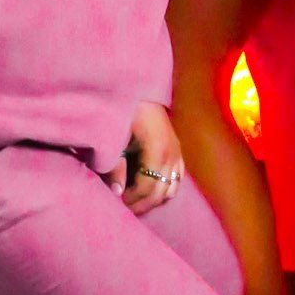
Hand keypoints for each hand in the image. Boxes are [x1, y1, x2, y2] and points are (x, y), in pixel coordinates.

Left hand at [120, 101, 184, 215]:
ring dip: (153, 198)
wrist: (141, 85)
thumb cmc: (127, 107)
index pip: (147, 188)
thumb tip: (116, 192)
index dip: (131, 200)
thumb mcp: (117, 134)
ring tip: (134, 200)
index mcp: (158, 150)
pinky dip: (164, 187)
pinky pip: (177, 178)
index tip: (116, 204)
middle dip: (141, 204)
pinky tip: (149, 188)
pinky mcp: (178, 148)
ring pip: (171, 188)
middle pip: (160, 192)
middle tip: (123, 209)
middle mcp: (173, 154)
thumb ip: (116, 163)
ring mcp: (178, 151)